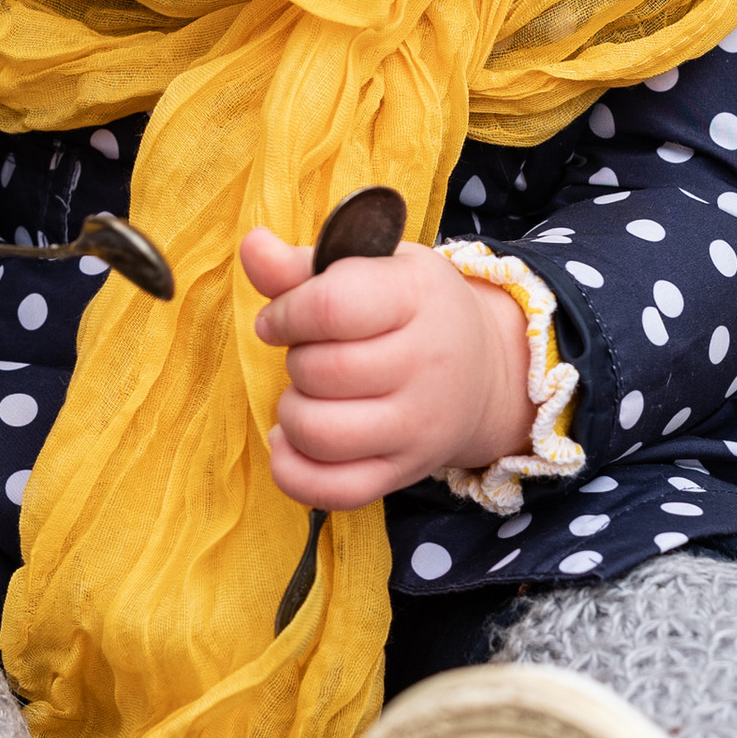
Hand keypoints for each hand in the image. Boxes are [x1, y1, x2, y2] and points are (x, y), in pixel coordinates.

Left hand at [245, 228, 532, 508]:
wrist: (484, 369)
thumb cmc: (414, 309)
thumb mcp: (373, 268)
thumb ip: (303, 264)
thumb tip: (251, 246)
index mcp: (418, 297)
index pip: (331, 307)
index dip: (286, 312)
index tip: (279, 318)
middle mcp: (427, 364)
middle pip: (321, 371)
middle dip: (296, 359)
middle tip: (310, 352)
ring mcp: (418, 427)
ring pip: (319, 433)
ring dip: (292, 411)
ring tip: (308, 394)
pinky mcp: (403, 473)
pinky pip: (332, 491)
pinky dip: (293, 470)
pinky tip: (292, 440)